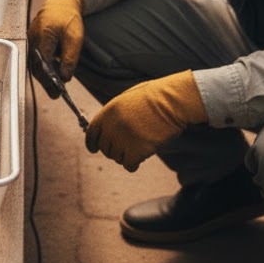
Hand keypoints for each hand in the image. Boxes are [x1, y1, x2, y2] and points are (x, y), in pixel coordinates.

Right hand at [27, 0, 84, 93]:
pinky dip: (42, 66)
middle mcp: (33, 39)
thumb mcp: (75, 38)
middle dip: (46, 81)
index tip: (58, 91)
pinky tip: (52, 72)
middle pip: (36, 66)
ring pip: (35, 63)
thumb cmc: (69, 17)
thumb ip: (70, 58)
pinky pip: (35, 57)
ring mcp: (31, 39)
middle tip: (56, 95)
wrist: (61, 1)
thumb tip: (65, 78)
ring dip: (44, 75)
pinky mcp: (32, 40)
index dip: (50, 80)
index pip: (44, 64)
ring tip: (55, 87)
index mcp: (44, 36)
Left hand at [85, 70, 206, 171]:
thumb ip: (114, 113)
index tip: (93, 149)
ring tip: (134, 149)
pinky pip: (128, 164)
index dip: (91, 143)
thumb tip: (107, 127)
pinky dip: (132, 164)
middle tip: (123, 148)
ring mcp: (125, 139)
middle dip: (112, 150)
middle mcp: (113, 126)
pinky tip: (138, 160)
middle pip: (105, 148)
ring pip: (116, 157)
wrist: (172, 102)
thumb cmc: (154, 97)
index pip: (92, 132)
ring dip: (123, 156)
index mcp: (108, 111)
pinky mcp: (138, 150)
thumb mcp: (127, 99)